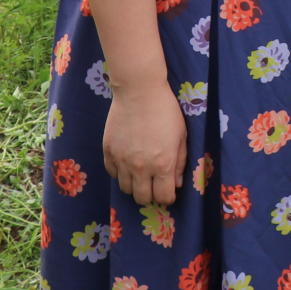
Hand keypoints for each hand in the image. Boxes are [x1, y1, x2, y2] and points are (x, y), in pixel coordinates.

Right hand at [102, 81, 187, 205]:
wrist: (139, 91)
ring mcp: (122, 160)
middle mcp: (141, 167)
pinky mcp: (108, 151)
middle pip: (142, 198)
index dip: (167, 197)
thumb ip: (180, 162)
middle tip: (153, 184)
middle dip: (150, 195)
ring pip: (125, 189)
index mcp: (163, 165)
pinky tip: (128, 161)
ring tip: (140, 173)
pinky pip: (112, 173)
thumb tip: (177, 183)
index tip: (168, 191)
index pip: (163, 198)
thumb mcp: (182, 136)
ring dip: (134, 185)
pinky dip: (120, 172)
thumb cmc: (166, 111)